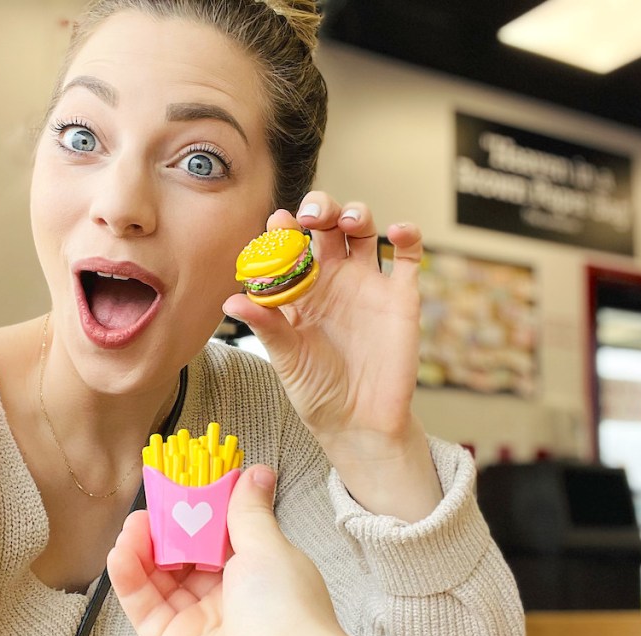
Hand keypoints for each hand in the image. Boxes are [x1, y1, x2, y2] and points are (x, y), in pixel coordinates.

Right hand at [107, 465, 392, 635]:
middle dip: (166, 529)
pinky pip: (143, 608)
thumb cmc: (287, 612)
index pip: (219, 536)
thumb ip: (249, 511)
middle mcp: (228, 600)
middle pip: (185, 557)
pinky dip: (128, 578)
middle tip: (152, 504)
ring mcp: (198, 625)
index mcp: (258, 575)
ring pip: (160, 580)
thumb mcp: (269, 548)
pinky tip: (121, 552)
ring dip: (142, 549)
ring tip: (133, 525)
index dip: (198, 510)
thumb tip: (257, 472)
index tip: (181, 485)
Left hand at [222, 194, 441, 519]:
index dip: (283, 228)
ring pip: (364, 230)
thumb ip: (267, 327)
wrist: (360, 422)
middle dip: (320, 208)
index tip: (278, 222)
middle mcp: (333, 278)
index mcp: (300, 288)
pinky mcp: (401, 296)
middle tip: (312, 216)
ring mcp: (368, 284)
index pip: (289, 245)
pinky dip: (408, 236)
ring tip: (348, 221)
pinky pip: (408, 257)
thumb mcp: (288, 360)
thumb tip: (232, 301)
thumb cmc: (317, 390)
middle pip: (327, 225)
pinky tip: (397, 231)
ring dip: (356, 213)